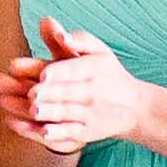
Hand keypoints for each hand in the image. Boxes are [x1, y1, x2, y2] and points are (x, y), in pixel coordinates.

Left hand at [12, 19, 150, 153]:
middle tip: (32, 93)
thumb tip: (60, 33)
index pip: (75, 69)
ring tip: (33, 110)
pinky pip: (71, 133)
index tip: (44, 73)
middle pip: (68, 92)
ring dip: (49, 113)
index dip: (60, 72)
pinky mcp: (88, 132)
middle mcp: (93, 91)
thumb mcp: (99, 51)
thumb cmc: (109, 73)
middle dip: (49, 93)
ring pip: (67, 113)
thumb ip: (79, 39)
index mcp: (94, 68)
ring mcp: (91, 114)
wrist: (135, 106)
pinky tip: (43, 132)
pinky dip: (57, 134)